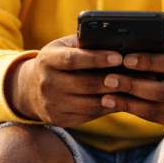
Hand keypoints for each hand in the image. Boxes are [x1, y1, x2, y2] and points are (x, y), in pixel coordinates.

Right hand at [6, 34, 123, 125]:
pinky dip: (108, 109)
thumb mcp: (62, 48)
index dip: (96, 59)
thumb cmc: (56, 62)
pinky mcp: (59, 120)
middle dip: (112, 80)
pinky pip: (90, 116)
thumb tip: (116, 42)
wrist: (29, 88)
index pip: (73, 60)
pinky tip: (122, 102)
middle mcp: (47, 83)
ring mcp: (52, 104)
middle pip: (86, 84)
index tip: (118, 57)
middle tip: (134, 76)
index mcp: (47, 60)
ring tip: (133, 90)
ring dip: (115, 98)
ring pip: (91, 104)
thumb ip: (83, 44)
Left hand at [95, 36, 163, 125]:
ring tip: (106, 96)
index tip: (126, 59)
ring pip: (155, 109)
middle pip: (162, 91)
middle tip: (108, 79)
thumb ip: (159, 45)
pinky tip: (116, 104)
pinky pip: (153, 117)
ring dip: (128, 103)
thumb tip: (127, 41)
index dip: (149, 62)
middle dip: (133, 85)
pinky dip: (133, 111)